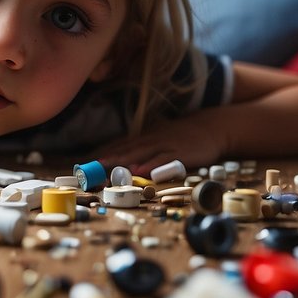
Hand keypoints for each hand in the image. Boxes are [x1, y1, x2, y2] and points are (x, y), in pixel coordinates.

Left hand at [96, 112, 227, 177]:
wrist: (210, 128)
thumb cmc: (183, 136)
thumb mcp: (161, 137)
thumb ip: (144, 146)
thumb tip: (126, 159)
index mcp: (146, 137)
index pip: (121, 144)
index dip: (104, 151)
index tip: (87, 160)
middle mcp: (152, 139)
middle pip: (127, 148)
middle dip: (108, 157)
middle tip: (91, 165)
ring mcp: (165, 145)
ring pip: (141, 152)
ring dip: (124, 159)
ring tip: (108, 165)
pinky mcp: (178, 153)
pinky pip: (162, 159)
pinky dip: (150, 164)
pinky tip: (139, 170)